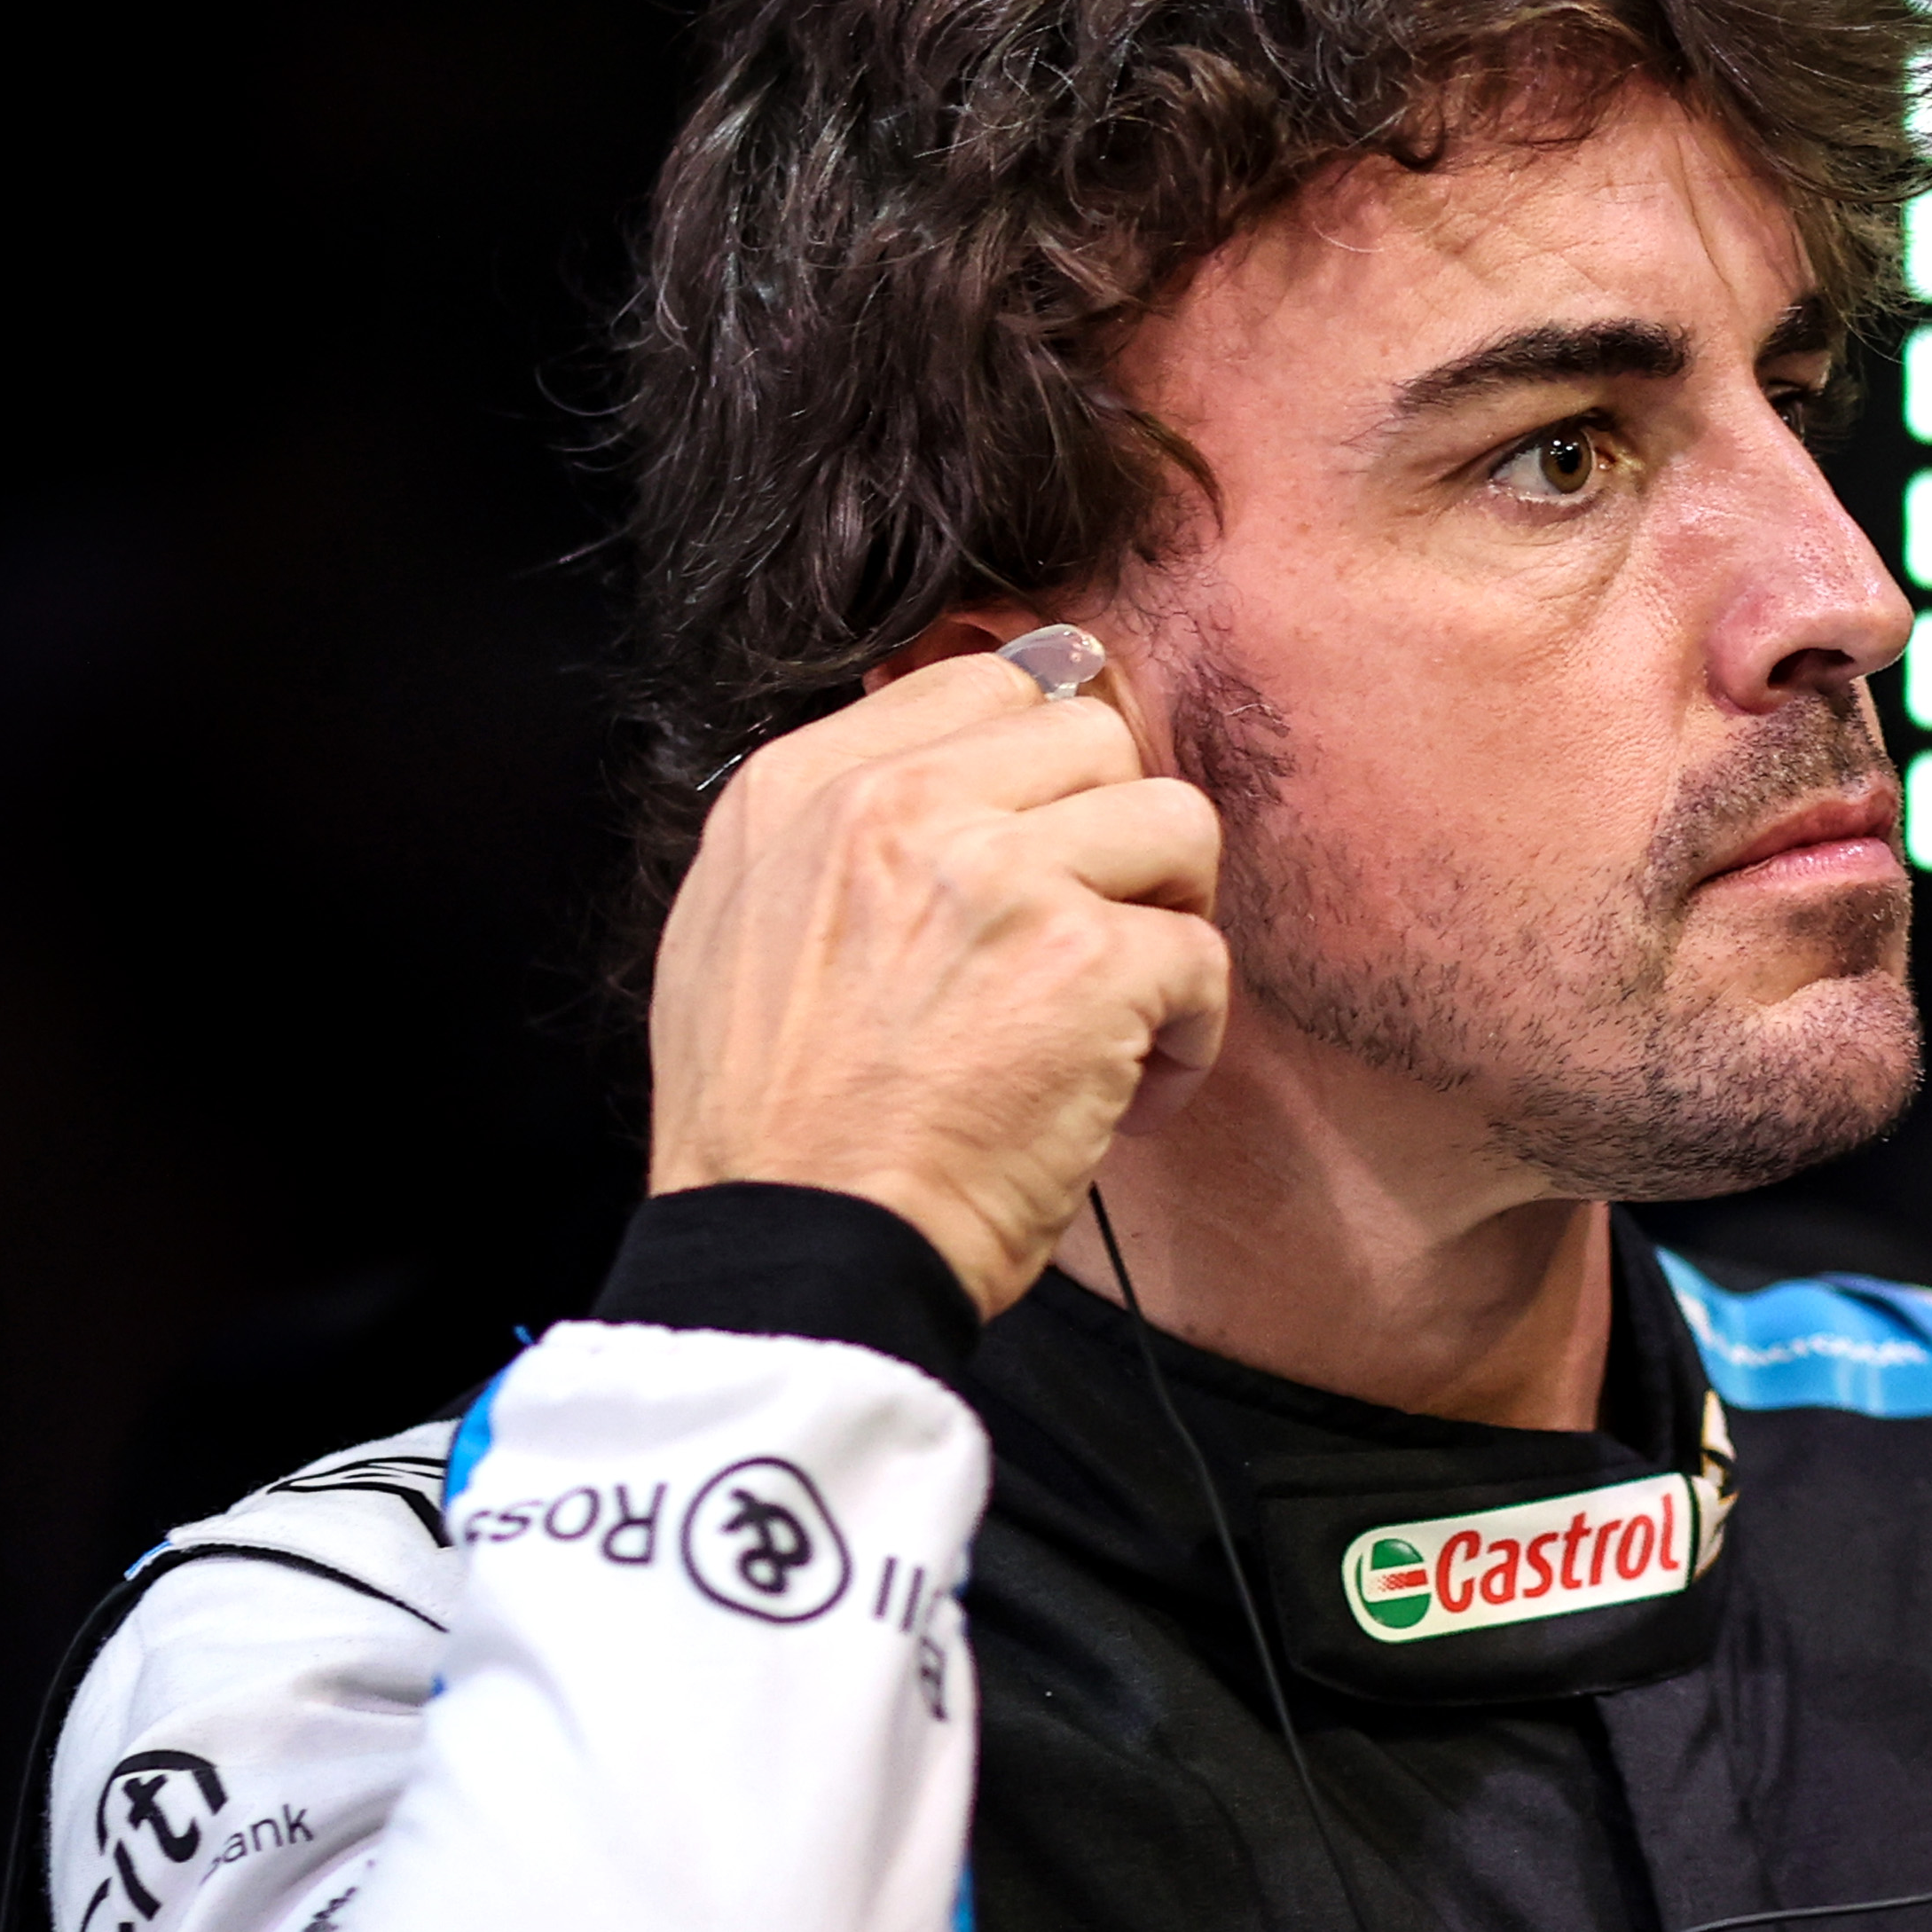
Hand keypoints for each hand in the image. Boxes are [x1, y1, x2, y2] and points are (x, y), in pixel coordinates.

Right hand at [646, 641, 1227, 1314]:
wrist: (796, 1248)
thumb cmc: (768, 1131)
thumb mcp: (729, 933)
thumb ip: (825, 838)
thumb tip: (935, 780)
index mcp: (803, 789)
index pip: (984, 683)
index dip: (1047, 766)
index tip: (1056, 842)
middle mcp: (897, 804)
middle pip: (1092, 735)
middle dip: (1114, 840)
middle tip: (1092, 938)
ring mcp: (996, 874)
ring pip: (1174, 823)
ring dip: (1168, 921)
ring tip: (1126, 1011)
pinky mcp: (1085, 961)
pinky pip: (1202, 954)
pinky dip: (1190, 1036)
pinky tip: (1135, 1095)